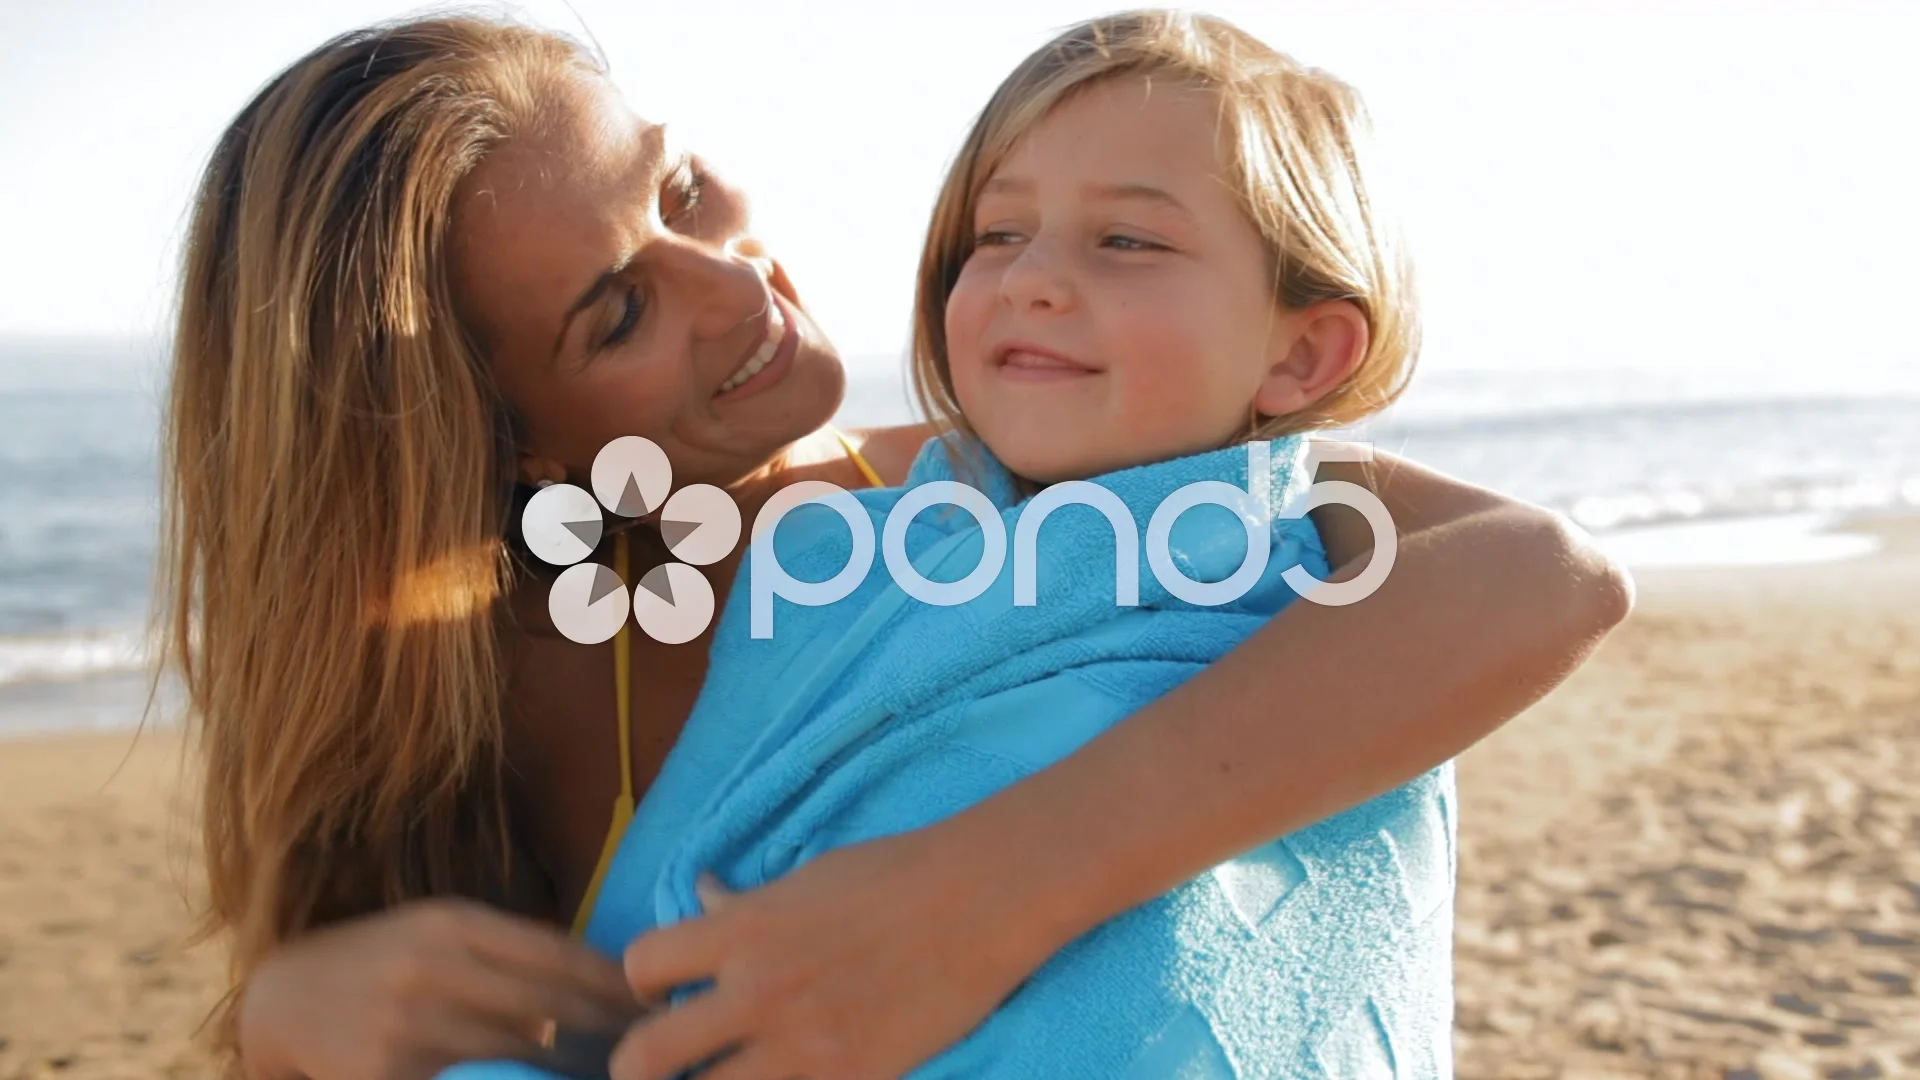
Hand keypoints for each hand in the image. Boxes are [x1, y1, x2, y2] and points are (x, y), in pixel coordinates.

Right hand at [238, 897, 642, 1079]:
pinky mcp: (390, 1075)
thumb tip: (601, 976)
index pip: (560, 953)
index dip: (614, 985)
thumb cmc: (381, 960)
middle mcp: (435, 968)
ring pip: (520, 1054)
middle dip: (608, 1033)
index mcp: (454, 922)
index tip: (655, 1004)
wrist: (282, 999)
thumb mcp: (439, 929)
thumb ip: (509, 949)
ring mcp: (410, 1027)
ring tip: (614, 1072)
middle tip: (650, 1048)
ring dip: (572, 1070)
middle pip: (550, 1006)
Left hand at [609, 830, 1060, 1079]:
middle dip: (636, 1070)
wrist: (981, 899)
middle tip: (656, 1070)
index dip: (641, 985)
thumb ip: (745, 906)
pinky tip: (788, 1078)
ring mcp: (801, 1045)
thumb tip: (702, 897)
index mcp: (741, 931)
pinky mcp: (850, 1079)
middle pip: (644, 1057)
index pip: (639, 966)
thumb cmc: (896, 874)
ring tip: (726, 1077)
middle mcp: (756, 993)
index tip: (661, 995)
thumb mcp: (806, 879)